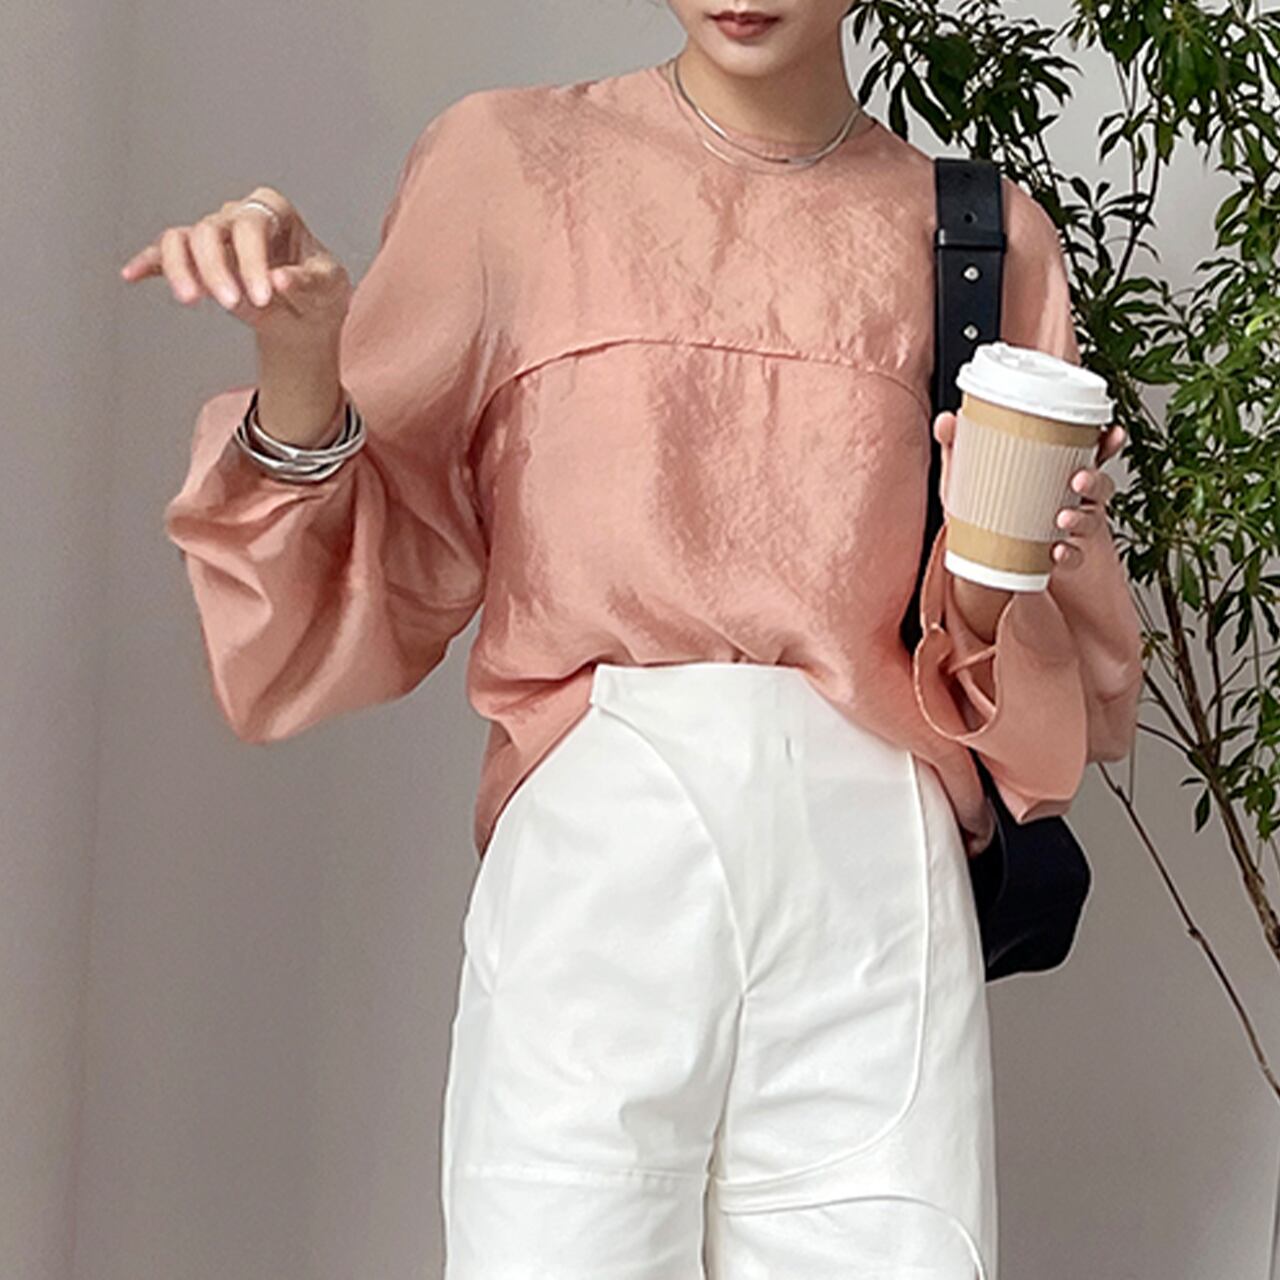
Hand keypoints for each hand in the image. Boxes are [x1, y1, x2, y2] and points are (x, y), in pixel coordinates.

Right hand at [119, 186, 352, 349]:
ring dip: (179, 268)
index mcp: (273, 212)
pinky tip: (132, 275)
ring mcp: (213, 236)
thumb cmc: (320, 293)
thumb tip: (280, 279)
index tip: (262, 297)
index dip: (252, 260)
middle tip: (229, 305)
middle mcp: (236, 216)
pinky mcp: (196, 260)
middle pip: (209, 230)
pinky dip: (148, 264)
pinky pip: (163, 255)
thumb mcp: (329, 289)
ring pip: (180, 239)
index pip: (251, 226)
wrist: (307, 317)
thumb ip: (307, 283)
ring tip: (189, 300)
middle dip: (215, 268)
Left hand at [932, 411, 1128, 637]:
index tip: (1113, 434)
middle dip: (1096, 479)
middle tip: (1080, 478)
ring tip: (1062, 518)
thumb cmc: (983, 509)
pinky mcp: (1059, 558)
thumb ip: (958, 448)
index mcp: (1057, 473)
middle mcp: (1071, 499)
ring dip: (1081, 517)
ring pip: (1090, 520)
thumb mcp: (967, 479)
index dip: (1108, 443)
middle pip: (1100, 484)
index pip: (1092, 453)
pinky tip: (1055, 552)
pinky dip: (1067, 554)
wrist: (981, 561)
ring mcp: (1069, 530)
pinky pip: (1073, 557)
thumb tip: (946, 421)